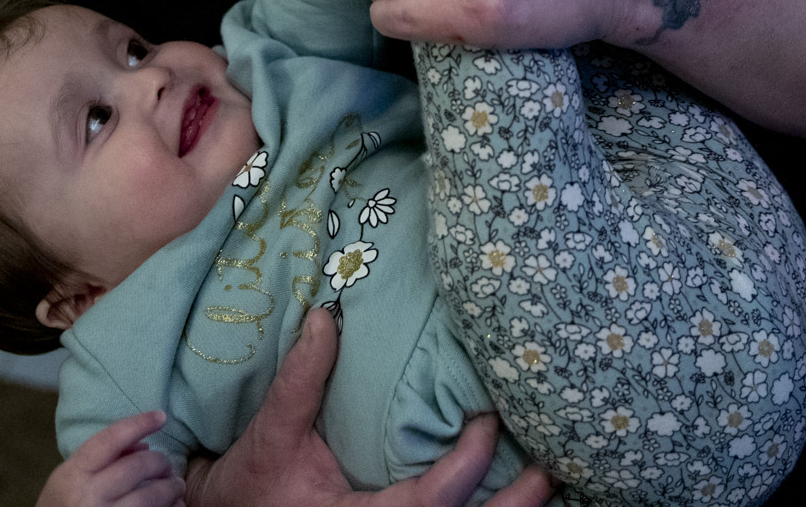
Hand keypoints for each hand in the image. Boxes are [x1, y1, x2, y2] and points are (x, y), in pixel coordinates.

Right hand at [37, 410, 184, 506]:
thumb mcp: (69, 480)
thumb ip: (100, 460)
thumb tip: (143, 444)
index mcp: (73, 476)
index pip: (110, 440)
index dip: (139, 424)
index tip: (160, 416)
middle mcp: (88, 497)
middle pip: (138, 465)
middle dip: (160, 462)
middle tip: (167, 466)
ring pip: (152, 495)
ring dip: (171, 488)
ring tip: (176, 486)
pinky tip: (174, 506)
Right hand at [184, 306, 552, 506]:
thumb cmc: (250, 484)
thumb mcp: (272, 432)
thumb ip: (301, 380)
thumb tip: (327, 316)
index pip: (432, 503)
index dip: (468, 465)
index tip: (490, 420)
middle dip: (515, 506)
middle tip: (555, 469)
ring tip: (550, 479)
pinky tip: (512, 492)